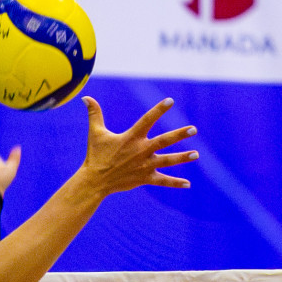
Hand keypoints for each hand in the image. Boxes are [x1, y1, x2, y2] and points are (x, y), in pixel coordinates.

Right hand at [77, 97, 198, 195]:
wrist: (94, 181)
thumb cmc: (95, 156)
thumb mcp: (95, 133)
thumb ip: (94, 114)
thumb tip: (85, 97)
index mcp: (131, 137)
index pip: (148, 119)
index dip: (159, 110)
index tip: (170, 101)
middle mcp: (141, 150)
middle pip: (164, 141)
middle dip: (179, 134)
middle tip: (193, 129)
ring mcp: (144, 165)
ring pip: (168, 160)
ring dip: (182, 157)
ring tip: (196, 154)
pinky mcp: (145, 178)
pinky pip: (163, 181)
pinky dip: (175, 183)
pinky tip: (187, 184)